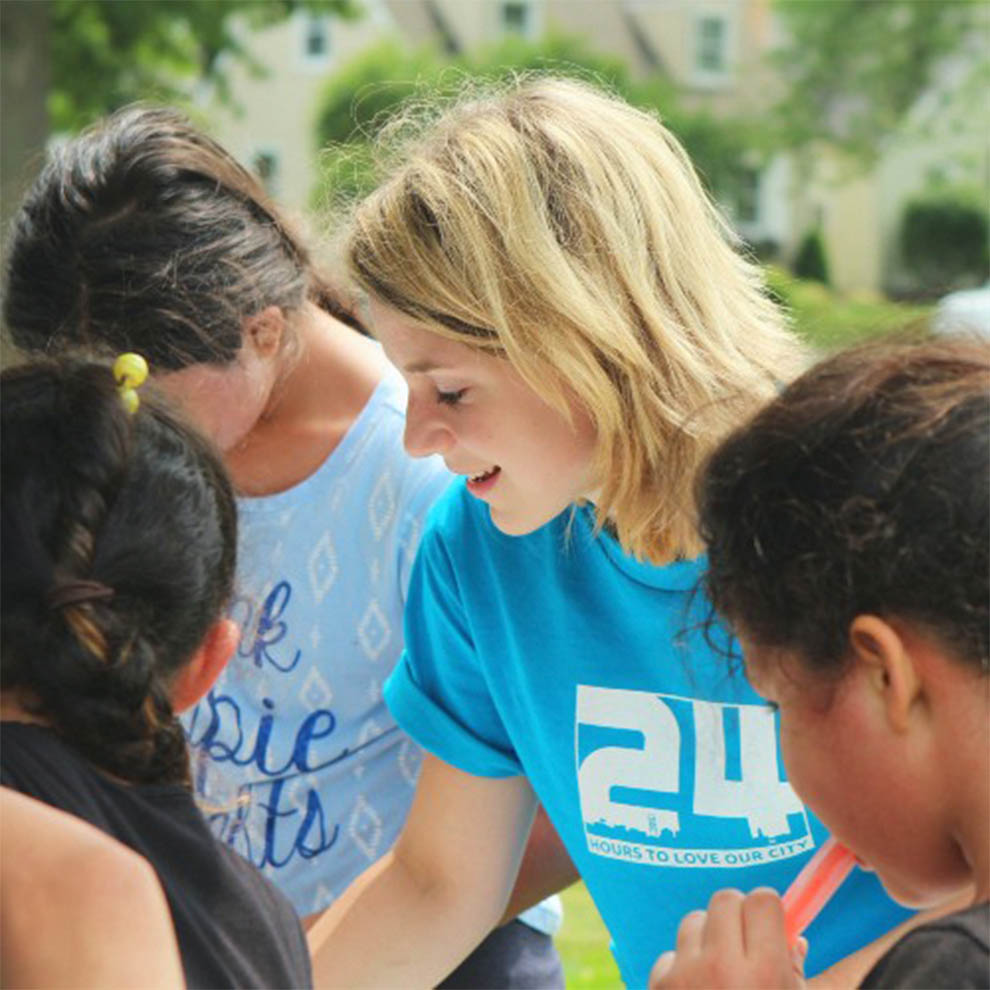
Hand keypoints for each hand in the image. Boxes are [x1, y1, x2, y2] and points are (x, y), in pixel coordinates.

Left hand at [649, 888, 806, 988]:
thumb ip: (794, 971)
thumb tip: (792, 937)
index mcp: (765, 974)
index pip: (762, 900)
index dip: (767, 909)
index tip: (768, 922)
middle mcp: (723, 968)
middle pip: (725, 899)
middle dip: (736, 914)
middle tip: (743, 942)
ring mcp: (687, 975)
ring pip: (694, 921)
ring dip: (706, 938)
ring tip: (718, 971)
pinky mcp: (660, 985)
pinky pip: (670, 954)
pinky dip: (682, 968)